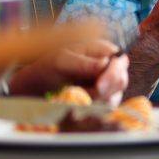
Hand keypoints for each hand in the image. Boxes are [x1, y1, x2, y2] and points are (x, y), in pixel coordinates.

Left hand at [7, 40, 129, 105]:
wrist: (38, 87)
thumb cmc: (49, 68)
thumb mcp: (61, 61)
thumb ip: (83, 63)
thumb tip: (105, 63)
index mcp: (101, 49)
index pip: (118, 61)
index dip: (112, 74)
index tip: (99, 87)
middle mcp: (108, 66)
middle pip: (121, 80)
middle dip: (105, 91)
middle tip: (86, 96)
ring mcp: (107, 84)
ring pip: (115, 96)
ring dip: (97, 101)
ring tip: (77, 97)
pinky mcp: (102, 100)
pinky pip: (106, 108)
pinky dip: (94, 109)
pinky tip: (81, 105)